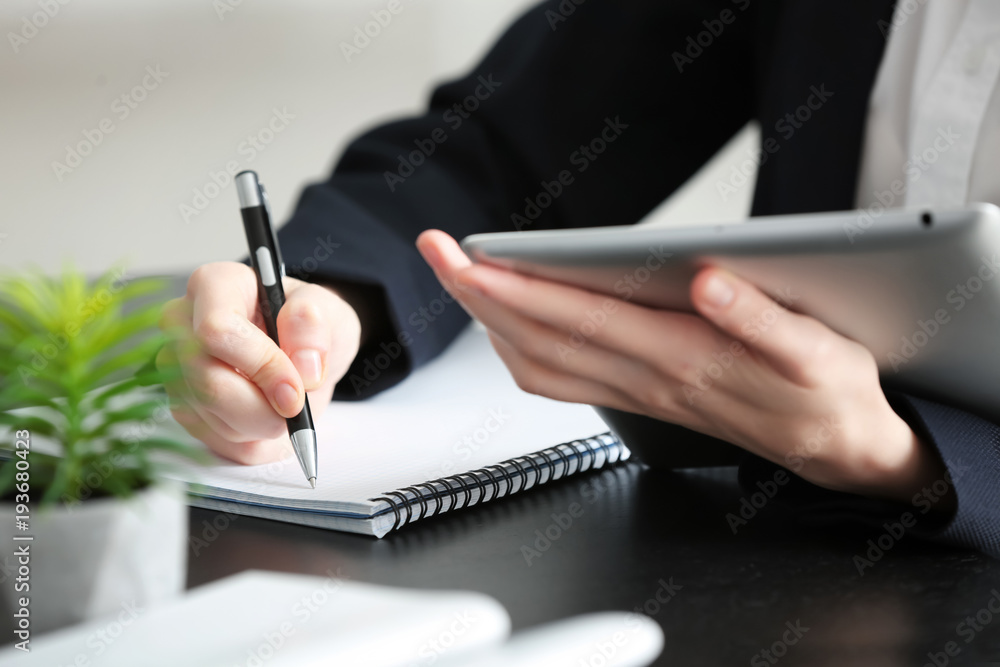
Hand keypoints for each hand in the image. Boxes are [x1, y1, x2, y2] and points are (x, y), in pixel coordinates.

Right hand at [157, 262, 360, 463]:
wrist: (301, 352)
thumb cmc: (306, 324)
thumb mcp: (329, 312)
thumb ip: (316, 325)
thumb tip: (304, 364)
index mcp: (215, 285)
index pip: (216, 330)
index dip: (260, 366)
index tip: (296, 389)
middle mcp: (183, 324)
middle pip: (207, 382)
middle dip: (261, 409)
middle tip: (296, 409)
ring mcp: (177, 369)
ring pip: (213, 418)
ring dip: (262, 424)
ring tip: (286, 404)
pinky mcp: (185, 407)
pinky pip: (220, 442)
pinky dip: (256, 440)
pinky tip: (270, 416)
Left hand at [416, 230, 947, 503]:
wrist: (835, 449)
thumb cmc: (826, 391)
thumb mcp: (819, 352)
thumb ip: (761, 319)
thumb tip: (708, 280)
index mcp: (686, 360)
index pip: (582, 319)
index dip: (520, 288)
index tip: (471, 257)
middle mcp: (648, 383)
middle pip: (541, 341)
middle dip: (480, 295)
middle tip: (435, 249)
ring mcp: (636, 397)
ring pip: (539, 366)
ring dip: (490, 322)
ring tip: (460, 277)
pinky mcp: (638, 400)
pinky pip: (558, 381)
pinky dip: (518, 349)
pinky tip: (507, 323)